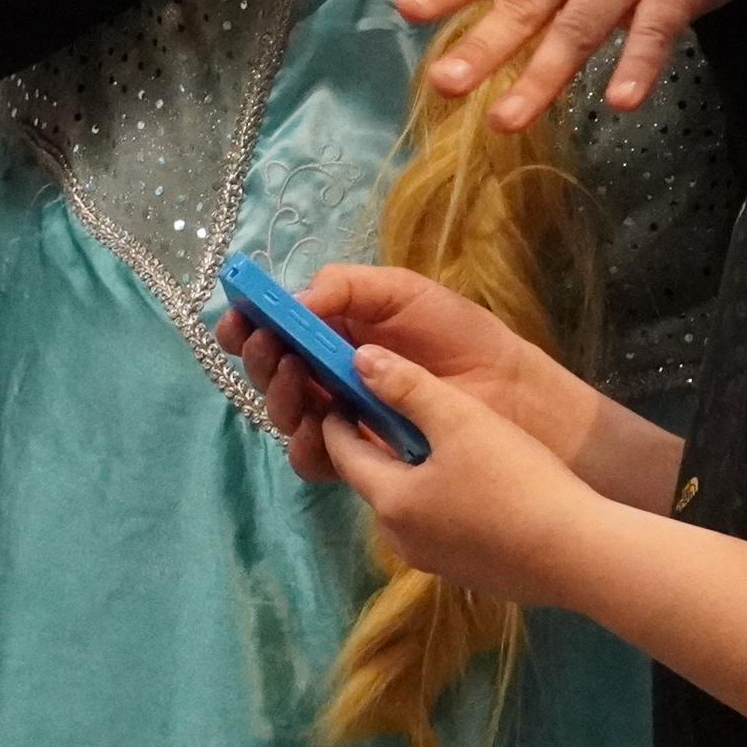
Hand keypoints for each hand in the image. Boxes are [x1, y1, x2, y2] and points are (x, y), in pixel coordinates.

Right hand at [220, 262, 596, 481]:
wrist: (510, 392)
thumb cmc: (462, 337)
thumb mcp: (404, 292)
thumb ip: (346, 287)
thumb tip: (294, 302)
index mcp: (337, 331)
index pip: (276, 327)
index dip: (248, 323)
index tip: (236, 319)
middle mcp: (330, 375)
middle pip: (270, 371)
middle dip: (260, 358)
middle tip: (273, 348)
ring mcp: (342, 418)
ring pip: (285, 415)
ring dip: (279, 396)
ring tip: (301, 378)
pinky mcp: (360, 458)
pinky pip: (315, 459)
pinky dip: (306, 443)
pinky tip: (318, 424)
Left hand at [316, 346, 611, 607]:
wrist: (577, 554)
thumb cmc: (514, 480)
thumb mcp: (461, 419)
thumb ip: (407, 387)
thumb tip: (362, 360)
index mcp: (390, 501)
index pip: (343, 452)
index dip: (339, 416)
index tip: (344, 387)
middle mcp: (400, 539)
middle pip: (375, 481)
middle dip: (378, 446)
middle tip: (398, 408)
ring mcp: (434, 562)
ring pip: (409, 507)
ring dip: (413, 476)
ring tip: (442, 445)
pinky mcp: (467, 574)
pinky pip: (440, 529)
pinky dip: (443, 503)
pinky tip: (479, 487)